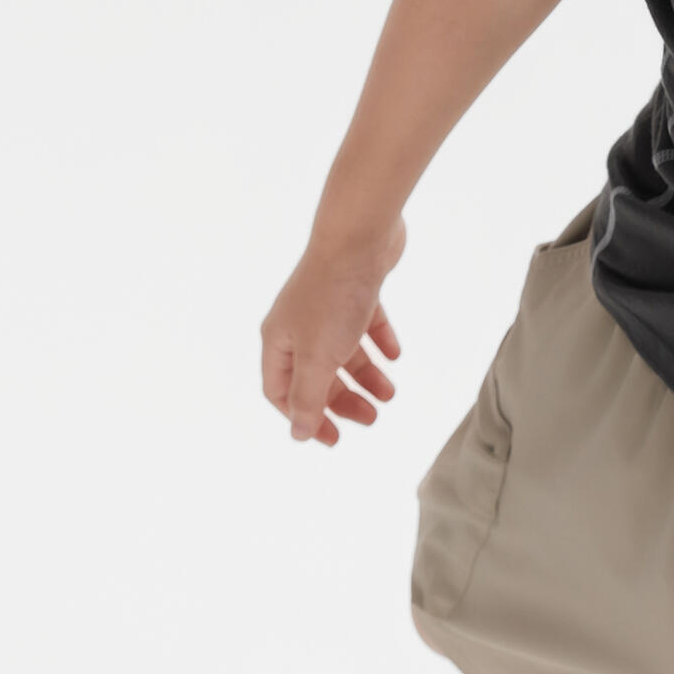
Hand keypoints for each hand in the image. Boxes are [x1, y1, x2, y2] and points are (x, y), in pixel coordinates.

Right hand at [259, 214, 406, 446]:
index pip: (282, 392)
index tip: (333, 438)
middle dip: (342, 399)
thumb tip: (297, 434)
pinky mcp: (354, 289)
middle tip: (372, 419)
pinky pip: (364, 323)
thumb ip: (308, 397)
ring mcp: (325, 306)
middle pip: (315, 374)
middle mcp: (298, 324)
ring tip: (390, 393)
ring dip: (366, 375)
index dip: (304, 417)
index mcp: (279, 340)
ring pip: (343, 351)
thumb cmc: (333, 297)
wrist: (358, 235)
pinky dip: (378, 341)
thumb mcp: (318, 357)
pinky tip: (394, 354)